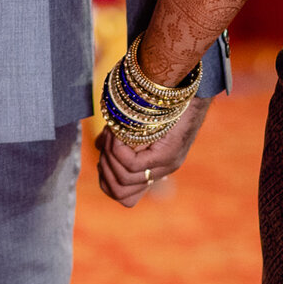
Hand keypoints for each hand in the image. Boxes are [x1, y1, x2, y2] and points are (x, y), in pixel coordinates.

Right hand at [95, 97, 209, 208]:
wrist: (183, 85)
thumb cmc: (158, 101)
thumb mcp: (134, 124)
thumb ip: (118, 138)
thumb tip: (98, 148)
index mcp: (156, 167)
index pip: (127, 199)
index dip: (108, 184)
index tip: (102, 161)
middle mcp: (163, 171)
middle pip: (122, 193)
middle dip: (105, 171)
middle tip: (103, 147)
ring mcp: (167, 165)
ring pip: (125, 179)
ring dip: (109, 158)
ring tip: (108, 136)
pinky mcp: (167, 154)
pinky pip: (132, 164)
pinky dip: (117, 150)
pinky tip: (115, 134)